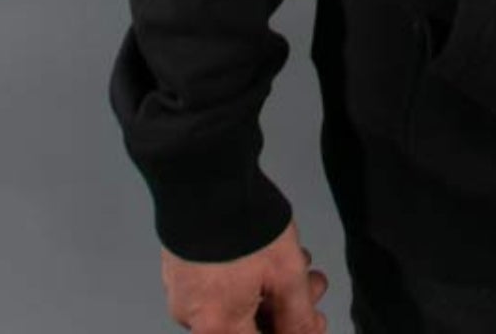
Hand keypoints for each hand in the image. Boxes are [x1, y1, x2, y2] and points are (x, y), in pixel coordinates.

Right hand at [161, 218, 328, 332]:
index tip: (314, 320)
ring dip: (271, 290)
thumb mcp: (285, 273)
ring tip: (297, 260)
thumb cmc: (244, 227)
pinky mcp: (182, 267)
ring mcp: (183, 292)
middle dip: (287, 308)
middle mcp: (193, 318)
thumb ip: (298, 316)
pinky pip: (219, 286)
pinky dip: (248, 278)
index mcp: (217, 328)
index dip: (293, 332)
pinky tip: (269, 254)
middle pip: (248, 328)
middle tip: (312, 285)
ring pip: (236, 305)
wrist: (203, 178)